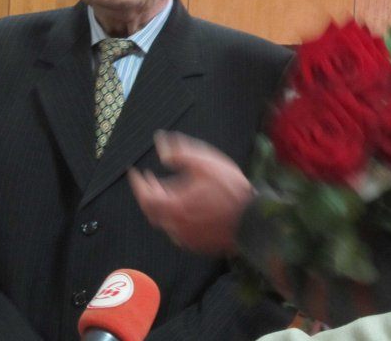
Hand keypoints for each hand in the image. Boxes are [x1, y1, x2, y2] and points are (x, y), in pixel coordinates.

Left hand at [129, 130, 254, 254]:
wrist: (255, 219)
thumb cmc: (232, 189)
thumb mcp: (206, 163)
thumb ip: (180, 154)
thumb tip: (161, 146)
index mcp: (174, 206)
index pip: (145, 196)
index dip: (137, 183)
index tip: (135, 172)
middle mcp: (175, 226)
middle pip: (152, 211)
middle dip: (148, 193)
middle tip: (149, 179)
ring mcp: (186, 238)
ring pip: (165, 221)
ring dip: (161, 205)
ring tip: (166, 190)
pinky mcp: (197, 244)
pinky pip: (178, 230)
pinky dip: (174, 216)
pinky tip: (184, 206)